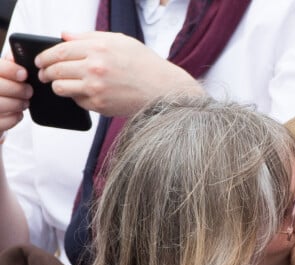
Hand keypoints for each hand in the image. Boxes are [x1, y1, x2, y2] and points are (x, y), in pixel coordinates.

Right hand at [0, 57, 32, 131]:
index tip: (24, 74)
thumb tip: (17, 54)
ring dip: (17, 103)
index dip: (10, 70)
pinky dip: (14, 117)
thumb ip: (8, 64)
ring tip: (24, 102)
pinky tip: (17, 113)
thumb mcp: (2, 75)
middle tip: (29, 91)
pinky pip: (2, 121)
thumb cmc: (0, 91)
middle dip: (18, 89)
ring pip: (0, 104)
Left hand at [35, 31, 204, 116]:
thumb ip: (88, 36)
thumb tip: (64, 36)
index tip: (40, 60)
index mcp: (97, 48)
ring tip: (58, 85)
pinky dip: (76, 98)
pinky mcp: (100, 105)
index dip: (45, 56)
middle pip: (57, 69)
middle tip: (44, 74)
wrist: (163, 90)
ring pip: (62, 87)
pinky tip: (82, 94)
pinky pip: (78, 101)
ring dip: (57, 86)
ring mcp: (96, 88)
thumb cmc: (144, 65)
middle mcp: (95, 67)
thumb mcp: (118, 41)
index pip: (60, 50)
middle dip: (46, 72)